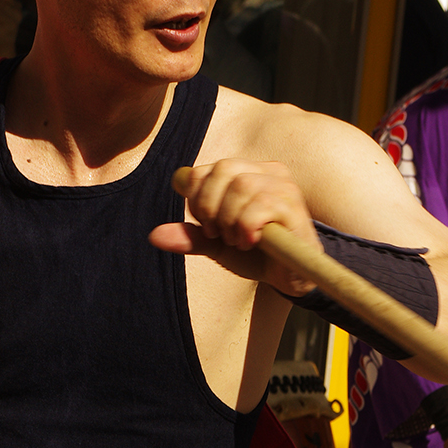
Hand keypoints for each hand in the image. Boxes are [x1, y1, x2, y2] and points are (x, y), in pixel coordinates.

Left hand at [150, 160, 322, 295]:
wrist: (290, 277)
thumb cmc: (256, 254)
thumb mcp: (217, 245)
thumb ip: (190, 237)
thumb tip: (154, 235)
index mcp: (246, 172)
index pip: (205, 169)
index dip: (195, 197)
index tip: (205, 225)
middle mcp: (266, 171)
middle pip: (221, 170)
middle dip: (210, 207)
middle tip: (218, 234)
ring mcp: (283, 185)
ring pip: (241, 186)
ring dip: (230, 220)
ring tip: (237, 240)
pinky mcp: (293, 206)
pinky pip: (259, 205)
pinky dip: (246, 227)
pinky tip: (251, 242)